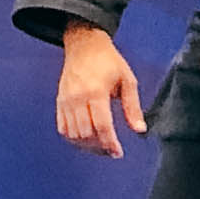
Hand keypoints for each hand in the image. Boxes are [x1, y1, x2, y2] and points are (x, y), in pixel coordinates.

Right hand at [56, 24, 145, 159]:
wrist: (84, 45)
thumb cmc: (108, 61)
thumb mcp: (127, 80)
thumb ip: (132, 107)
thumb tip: (140, 129)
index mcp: (96, 91)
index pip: (102, 126)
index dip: (110, 143)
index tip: (118, 153)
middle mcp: (77, 97)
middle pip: (86, 134)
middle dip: (100, 147)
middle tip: (111, 149)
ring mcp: (66, 100)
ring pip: (73, 134)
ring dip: (87, 145)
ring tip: (101, 145)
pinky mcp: (60, 102)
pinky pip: (63, 129)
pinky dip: (74, 138)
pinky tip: (87, 138)